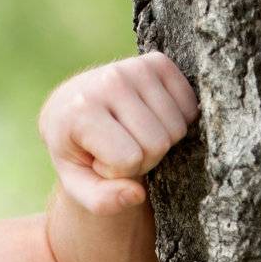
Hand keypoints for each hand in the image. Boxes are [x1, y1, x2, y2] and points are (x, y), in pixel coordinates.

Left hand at [37, 52, 198, 216]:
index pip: (128, 159)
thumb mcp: (77, 182)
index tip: (98, 158)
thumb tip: (136, 195)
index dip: (118, 170)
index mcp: (80, 110)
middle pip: (157, 143)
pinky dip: (175, 120)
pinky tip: (148, 117)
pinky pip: (190, 107)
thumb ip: (101, 200)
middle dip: (142, 157)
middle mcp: (108, 81)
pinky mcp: (157, 61)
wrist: (70, 108)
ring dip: (159, 140)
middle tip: (117, 147)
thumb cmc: (76, 149)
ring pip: (176, 128)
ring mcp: (134, 66)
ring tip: (130, 133)